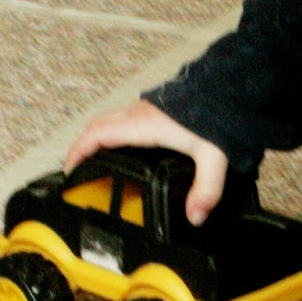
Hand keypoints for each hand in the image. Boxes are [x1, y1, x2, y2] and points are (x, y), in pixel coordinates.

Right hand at [64, 99, 229, 226]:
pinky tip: (126, 146)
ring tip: (95, 159)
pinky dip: (114, 131)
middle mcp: (141, 114)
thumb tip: (195, 216)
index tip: (69, 170)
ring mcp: (148, 108)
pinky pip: (124, 118)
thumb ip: (206, 189)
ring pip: (111, 120)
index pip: (98, 135)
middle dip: (82, 145)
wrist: (232, 84)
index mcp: (144, 125)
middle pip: (98, 126)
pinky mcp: (158, 107)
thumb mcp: (215, 156)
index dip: (78, 151)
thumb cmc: (221, 113)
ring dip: (97, 137)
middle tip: (76, 167)